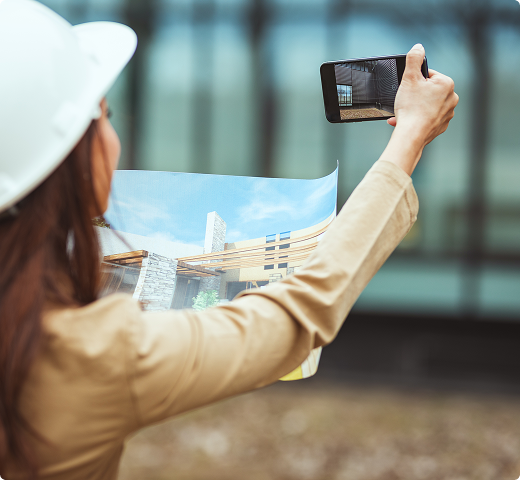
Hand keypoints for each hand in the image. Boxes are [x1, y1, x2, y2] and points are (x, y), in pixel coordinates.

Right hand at [381, 44, 458, 175]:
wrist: (411, 135)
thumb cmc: (411, 109)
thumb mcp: (409, 78)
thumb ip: (414, 59)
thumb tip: (418, 47)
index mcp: (446, 84)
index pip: (428, 75)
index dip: (414, 81)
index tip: (408, 89)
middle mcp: (451, 98)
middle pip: (428, 91)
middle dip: (414, 95)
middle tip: (405, 101)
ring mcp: (447, 114)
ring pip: (427, 105)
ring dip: (414, 108)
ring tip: (404, 113)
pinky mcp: (440, 126)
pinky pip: (427, 119)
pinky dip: (417, 119)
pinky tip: (407, 121)